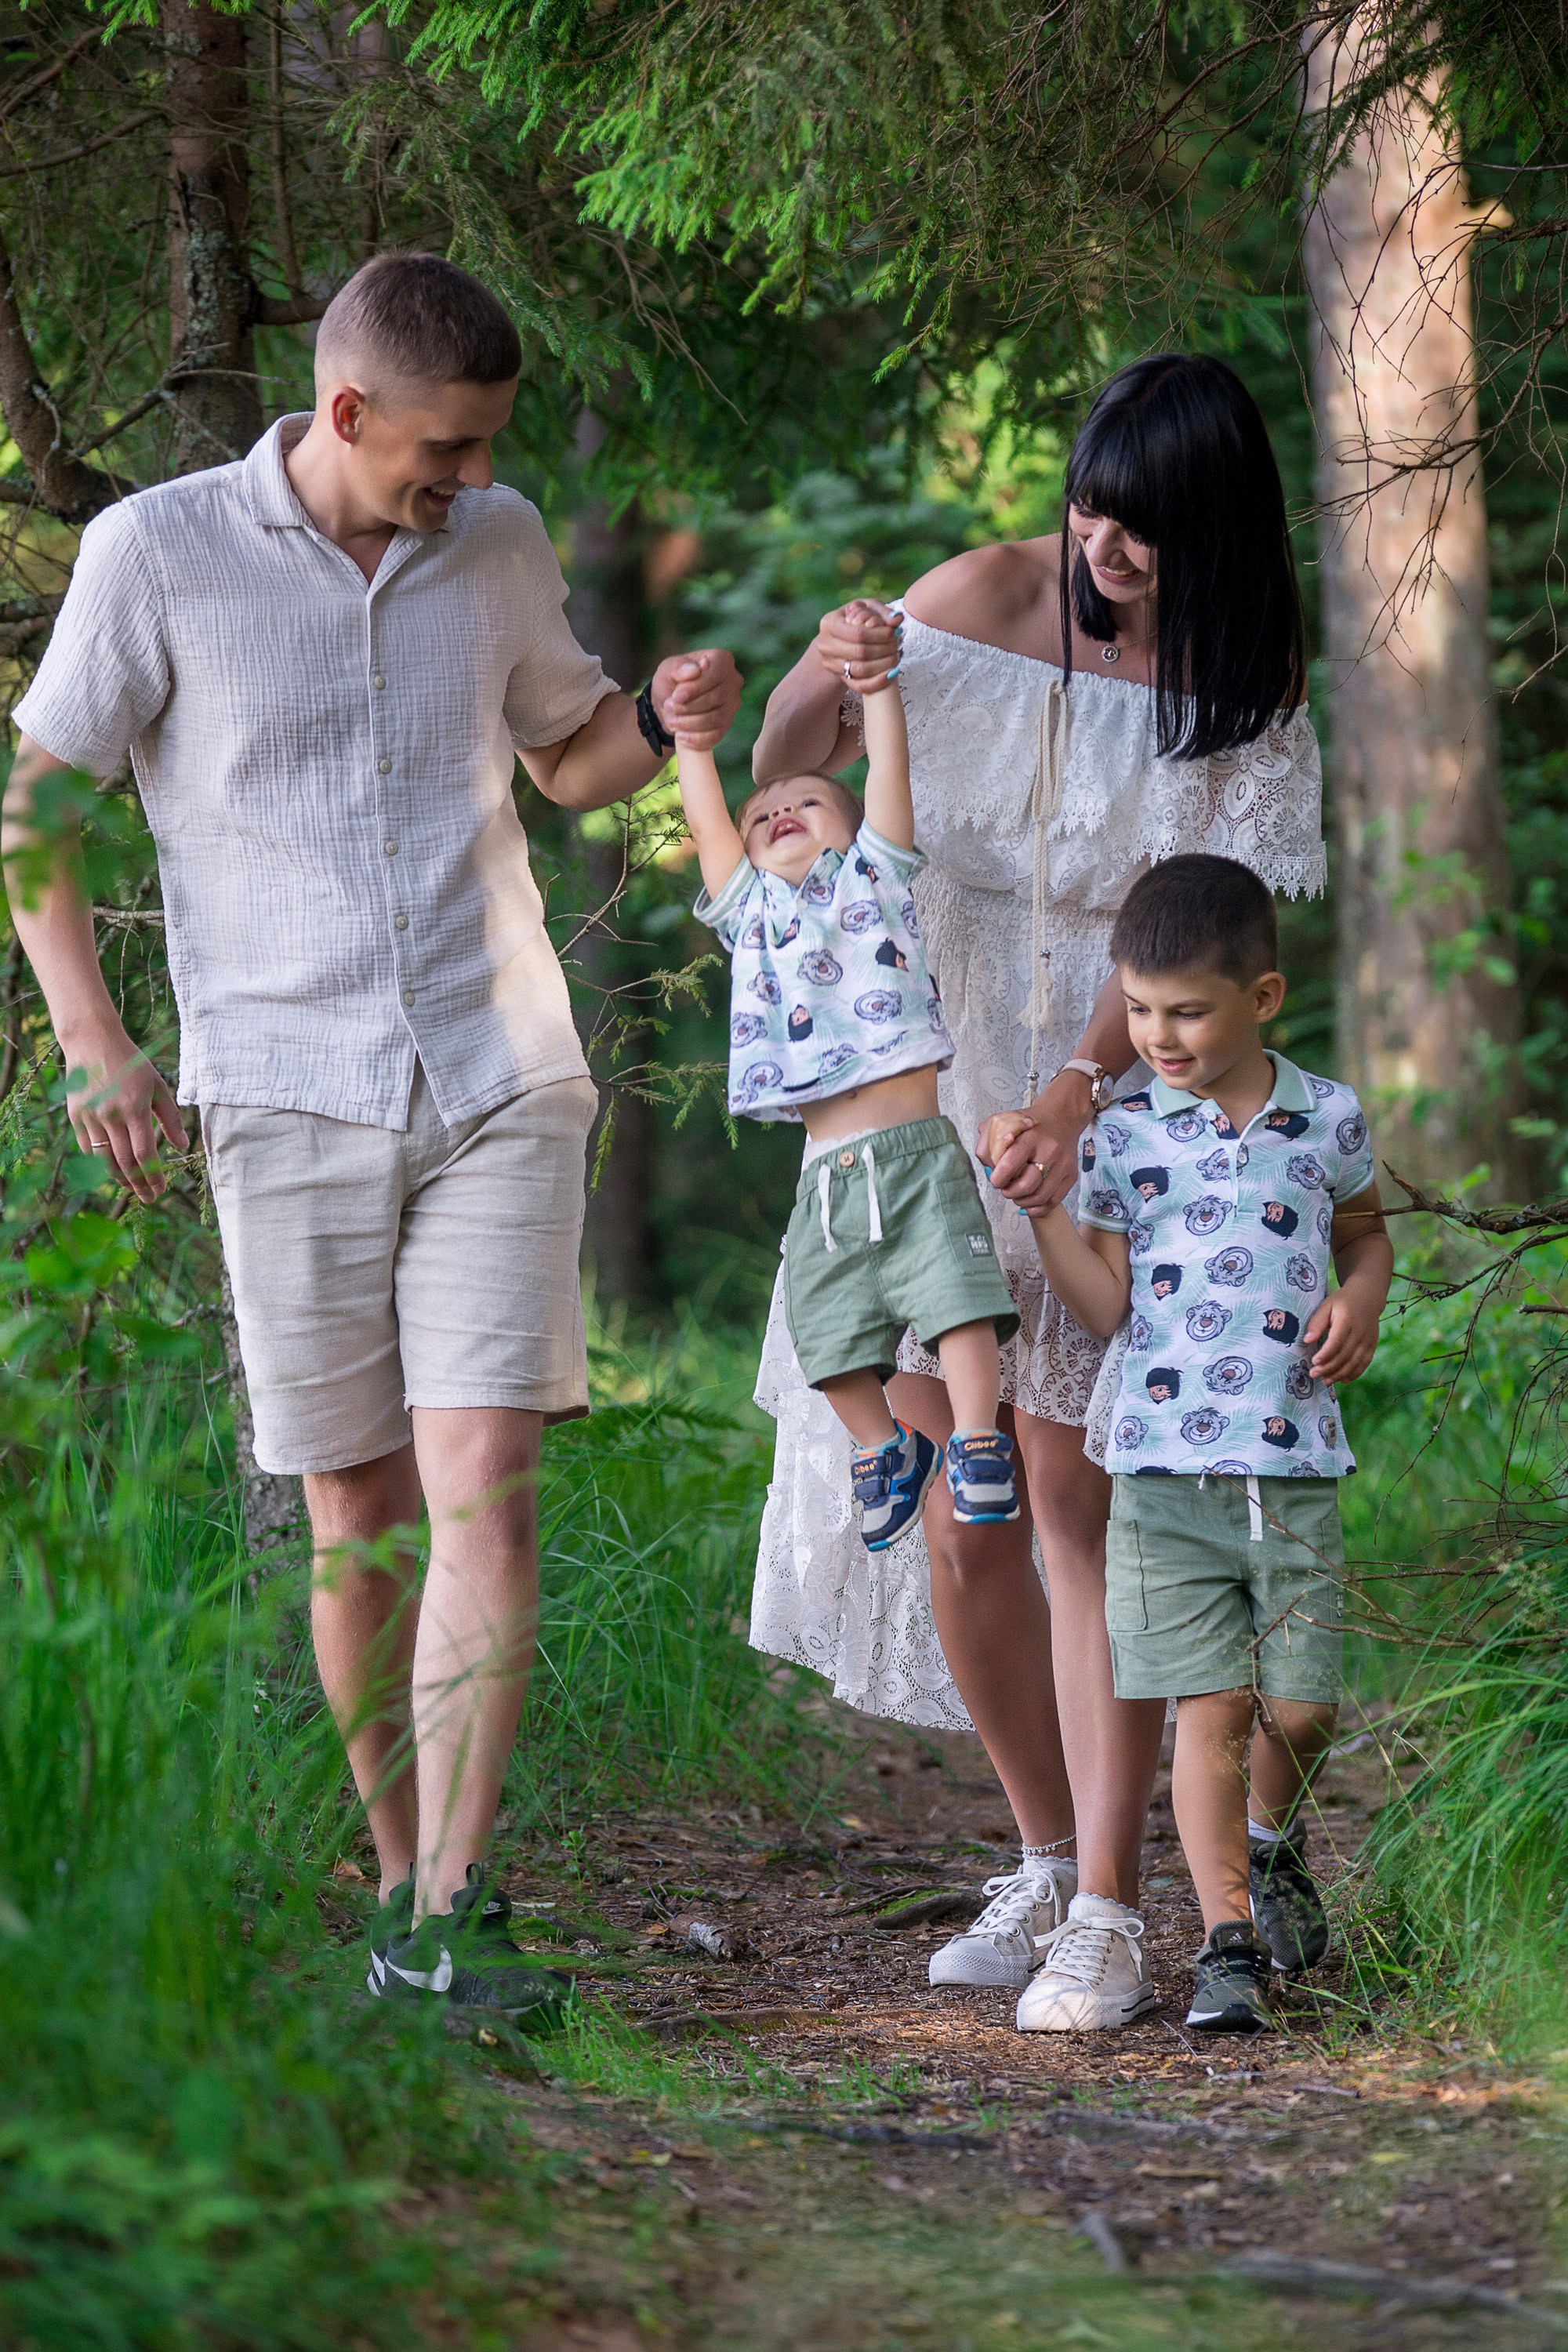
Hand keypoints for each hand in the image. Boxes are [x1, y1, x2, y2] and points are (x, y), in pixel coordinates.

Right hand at [60, 1015, 186, 1202]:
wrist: (93, 1042)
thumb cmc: (131, 1064)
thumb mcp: (158, 1086)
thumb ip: (170, 1118)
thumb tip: (182, 1146)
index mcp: (135, 1108)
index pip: (145, 1153)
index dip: (153, 1176)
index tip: (161, 1190)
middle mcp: (111, 1115)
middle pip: (124, 1162)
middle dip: (138, 1185)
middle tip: (149, 1198)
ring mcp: (91, 1116)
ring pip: (104, 1159)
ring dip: (119, 1178)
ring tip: (132, 1189)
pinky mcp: (76, 1115)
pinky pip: (88, 1147)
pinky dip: (101, 1161)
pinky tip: (113, 1169)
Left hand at [652, 649, 741, 752]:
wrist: (670, 704)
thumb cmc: (672, 681)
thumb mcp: (668, 670)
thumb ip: (679, 667)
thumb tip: (695, 669)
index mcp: (722, 660)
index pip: (716, 674)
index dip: (696, 687)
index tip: (676, 696)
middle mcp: (733, 681)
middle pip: (718, 697)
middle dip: (691, 706)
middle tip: (669, 708)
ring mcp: (732, 705)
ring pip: (718, 718)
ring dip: (691, 722)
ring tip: (671, 721)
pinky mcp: (726, 724)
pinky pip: (716, 735)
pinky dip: (696, 738)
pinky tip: (680, 736)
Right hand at [814, 598, 901, 692]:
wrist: (841, 636)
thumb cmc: (857, 617)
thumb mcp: (867, 607)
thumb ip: (882, 611)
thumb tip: (896, 620)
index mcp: (828, 622)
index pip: (857, 633)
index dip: (879, 634)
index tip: (894, 632)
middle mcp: (825, 644)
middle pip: (859, 652)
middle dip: (884, 649)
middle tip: (898, 644)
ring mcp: (830, 663)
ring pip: (860, 670)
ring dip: (884, 664)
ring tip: (896, 656)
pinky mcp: (839, 677)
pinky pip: (859, 686)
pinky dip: (878, 682)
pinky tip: (892, 673)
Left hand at [985, 1069, 1091, 1211]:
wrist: (1062, 1118)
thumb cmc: (1028, 1125)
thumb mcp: (1003, 1122)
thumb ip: (988, 1143)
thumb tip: (989, 1170)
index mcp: (1030, 1137)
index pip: (1009, 1165)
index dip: (997, 1179)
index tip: (995, 1178)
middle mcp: (1050, 1151)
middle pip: (1025, 1186)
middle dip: (1009, 1192)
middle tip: (1006, 1187)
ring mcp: (1063, 1164)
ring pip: (1039, 1197)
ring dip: (1022, 1201)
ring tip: (1016, 1193)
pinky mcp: (1072, 1175)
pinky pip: (1053, 1201)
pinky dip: (1037, 1208)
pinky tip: (1028, 1202)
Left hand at [1302, 1285, 1379, 1384]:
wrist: (1367, 1297)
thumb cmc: (1342, 1303)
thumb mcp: (1326, 1306)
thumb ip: (1316, 1323)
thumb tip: (1307, 1340)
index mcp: (1347, 1319)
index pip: (1337, 1341)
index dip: (1325, 1354)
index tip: (1314, 1362)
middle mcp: (1360, 1331)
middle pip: (1345, 1354)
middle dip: (1329, 1368)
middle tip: (1314, 1374)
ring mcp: (1368, 1340)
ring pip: (1355, 1362)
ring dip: (1340, 1374)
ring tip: (1325, 1381)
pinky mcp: (1372, 1345)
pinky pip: (1365, 1363)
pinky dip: (1354, 1374)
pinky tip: (1342, 1380)